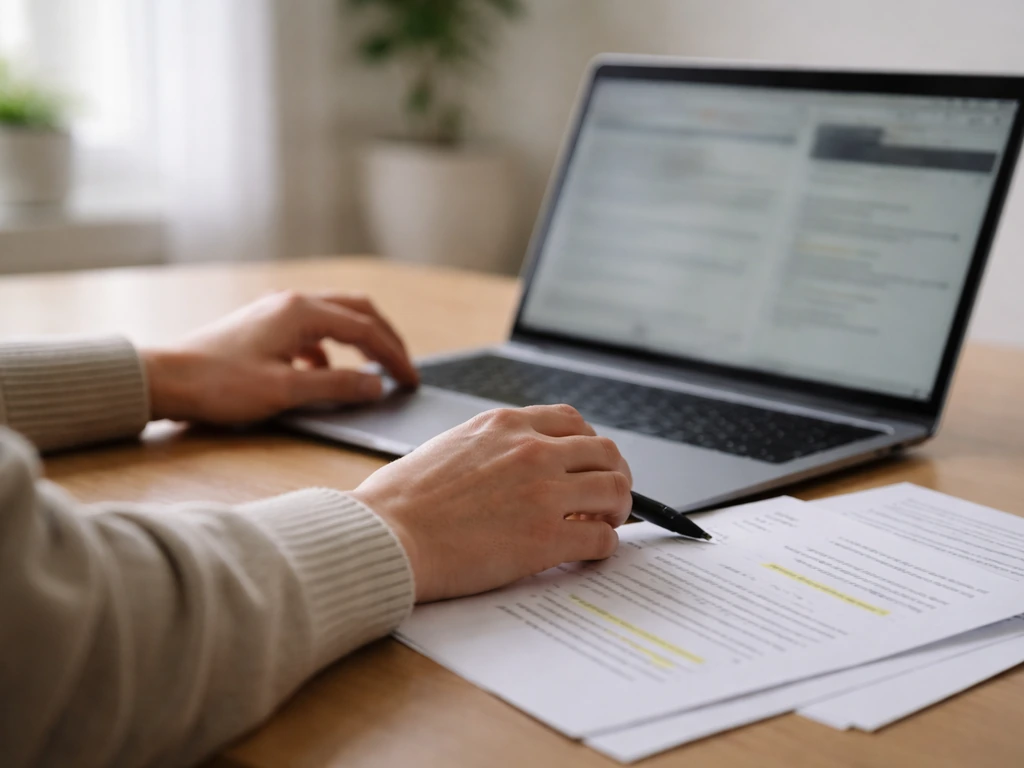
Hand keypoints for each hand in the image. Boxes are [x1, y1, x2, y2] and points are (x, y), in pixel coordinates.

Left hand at [141, 290, 418, 423]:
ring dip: (360, 342)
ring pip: (335, 319)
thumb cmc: (219, 385)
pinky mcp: (264, 327)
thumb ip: (337, 386)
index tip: (411, 381)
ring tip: (375, 370)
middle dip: (385, 339)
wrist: (164, 380)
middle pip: (357, 311)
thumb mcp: (286, 390)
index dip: (394, 356)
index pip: (366, 329)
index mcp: (302, 311)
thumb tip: (377, 385)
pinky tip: (326, 375)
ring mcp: (276, 312)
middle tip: (404, 368)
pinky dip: (331, 350)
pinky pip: (311, 332)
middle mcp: (292, 303)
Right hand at [351, 404, 633, 602]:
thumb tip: (505, 464)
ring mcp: (543, 492)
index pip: (573, 422)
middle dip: (612, 475)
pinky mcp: (546, 537)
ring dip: (617, 509)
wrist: (385, 536)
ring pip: (615, 489)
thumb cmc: (399, 500)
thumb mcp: (448, 446)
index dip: (587, 447)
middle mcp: (531, 450)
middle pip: (605, 452)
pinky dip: (603, 547)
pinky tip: (588, 553)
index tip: (585, 466)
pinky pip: (601, 538)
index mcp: (505, 425)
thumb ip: (488, 447)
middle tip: (606, 498)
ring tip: (604, 525)